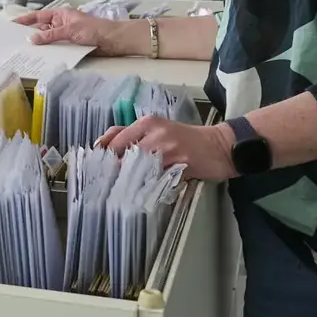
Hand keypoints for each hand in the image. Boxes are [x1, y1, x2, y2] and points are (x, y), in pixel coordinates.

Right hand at [12, 8, 135, 52]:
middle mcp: (61, 25)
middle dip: (29, 35)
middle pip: (41, 30)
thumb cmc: (93, 29)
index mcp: (60, 15)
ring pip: (48, 42)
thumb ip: (50, 35)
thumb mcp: (70, 30)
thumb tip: (31, 39)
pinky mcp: (70, 48)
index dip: (25, 20)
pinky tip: (40, 60)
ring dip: (39, 47)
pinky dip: (48, 54)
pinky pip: (56, 51)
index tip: (12, 25)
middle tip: (14, 43)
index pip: (39, 16)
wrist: (113, 41)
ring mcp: (65, 37)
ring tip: (23, 53)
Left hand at [96, 115, 237, 181]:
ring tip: (121, 191)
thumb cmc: (186, 139)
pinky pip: (157, 179)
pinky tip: (143, 194)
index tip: (96, 167)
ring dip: (128, 180)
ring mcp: (168, 148)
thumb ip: (134, 136)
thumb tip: (105, 149)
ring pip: (138, 167)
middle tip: (106, 183)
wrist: (220, 146)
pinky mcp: (180, 164)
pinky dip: (148, 188)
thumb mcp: (159, 131)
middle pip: (123, 152)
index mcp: (148, 122)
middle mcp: (155, 132)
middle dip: (113, 169)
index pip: (116, 136)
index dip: (103, 153)